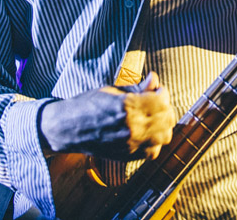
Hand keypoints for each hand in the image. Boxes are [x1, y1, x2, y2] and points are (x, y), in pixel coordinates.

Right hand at [39, 72, 174, 160]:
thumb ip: (138, 88)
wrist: (68, 128)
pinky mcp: (127, 156)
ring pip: (165, 136)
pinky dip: (155, 141)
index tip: (156, 89)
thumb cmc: (88, 104)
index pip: (162, 100)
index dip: (162, 92)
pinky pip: (154, 151)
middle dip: (165, 107)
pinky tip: (146, 132)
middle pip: (168, 119)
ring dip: (164, 125)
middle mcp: (132, 127)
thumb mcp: (113, 90)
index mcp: (127, 106)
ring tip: (153, 117)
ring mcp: (130, 144)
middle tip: (156, 101)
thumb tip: (155, 80)